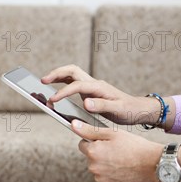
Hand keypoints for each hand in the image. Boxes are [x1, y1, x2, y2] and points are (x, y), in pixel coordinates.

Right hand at [41, 64, 160, 125]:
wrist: (138, 110)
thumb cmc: (129, 110)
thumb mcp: (118, 110)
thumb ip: (102, 106)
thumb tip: (85, 103)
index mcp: (99, 87)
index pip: (76, 85)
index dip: (63, 92)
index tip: (52, 101)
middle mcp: (94, 84)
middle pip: (71, 71)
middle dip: (56, 74)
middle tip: (42, 81)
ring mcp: (92, 87)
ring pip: (72, 76)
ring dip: (58, 78)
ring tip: (43, 85)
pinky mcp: (92, 93)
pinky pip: (74, 85)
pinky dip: (63, 86)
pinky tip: (56, 94)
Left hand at [71, 120, 163, 181]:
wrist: (153, 165)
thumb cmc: (136, 148)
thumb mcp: (113, 133)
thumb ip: (90, 130)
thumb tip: (74, 125)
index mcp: (93, 152)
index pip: (83, 144)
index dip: (95, 141)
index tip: (107, 143)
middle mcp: (94, 167)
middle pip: (92, 158)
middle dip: (101, 154)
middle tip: (118, 151)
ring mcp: (101, 179)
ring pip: (99, 169)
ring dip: (107, 166)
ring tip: (123, 161)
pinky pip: (106, 180)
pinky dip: (113, 176)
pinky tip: (124, 170)